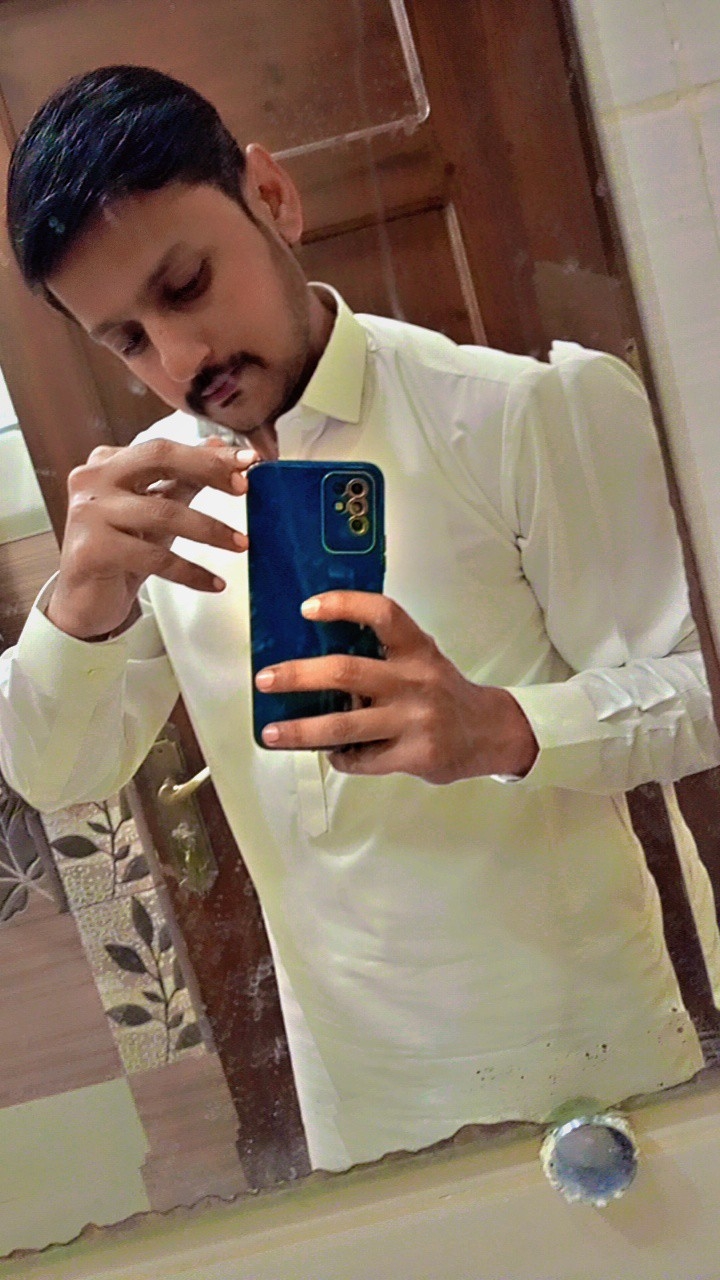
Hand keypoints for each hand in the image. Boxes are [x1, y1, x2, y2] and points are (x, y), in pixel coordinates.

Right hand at [47, 437, 255, 639]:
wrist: (86, 602)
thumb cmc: (123, 550)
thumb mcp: (157, 510)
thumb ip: (184, 479)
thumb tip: (221, 448)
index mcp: (109, 462)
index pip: (164, 448)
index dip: (208, 454)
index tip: (248, 460)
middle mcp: (93, 479)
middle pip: (159, 458)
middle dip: (207, 469)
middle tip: (244, 488)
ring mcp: (88, 513)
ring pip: (164, 512)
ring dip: (210, 529)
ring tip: (241, 544)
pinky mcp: (92, 550)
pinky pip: (155, 558)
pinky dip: (190, 572)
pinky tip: (214, 583)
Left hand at [254, 592, 538, 782]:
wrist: (490, 733)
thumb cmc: (442, 691)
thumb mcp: (422, 660)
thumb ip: (383, 656)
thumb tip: (315, 658)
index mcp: (417, 649)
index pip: (383, 614)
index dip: (345, 605)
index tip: (307, 608)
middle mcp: (415, 681)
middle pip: (346, 672)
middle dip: (297, 675)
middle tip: (264, 679)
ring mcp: (414, 720)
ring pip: (344, 726)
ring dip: (301, 731)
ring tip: (271, 734)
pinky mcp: (414, 755)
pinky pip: (362, 759)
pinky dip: (339, 758)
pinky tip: (330, 754)